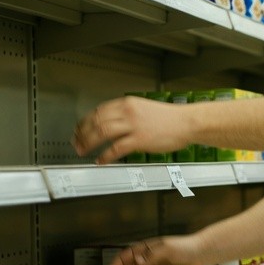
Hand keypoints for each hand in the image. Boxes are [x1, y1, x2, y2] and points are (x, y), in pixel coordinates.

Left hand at [72, 97, 191, 164]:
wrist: (187, 122)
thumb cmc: (170, 119)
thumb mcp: (144, 109)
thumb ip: (128, 115)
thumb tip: (113, 124)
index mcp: (127, 104)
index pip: (99, 111)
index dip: (85, 121)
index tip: (79, 130)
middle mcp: (127, 112)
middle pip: (96, 120)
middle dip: (82, 133)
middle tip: (76, 142)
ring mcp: (133, 125)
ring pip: (102, 132)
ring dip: (89, 143)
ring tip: (83, 151)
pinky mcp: (140, 139)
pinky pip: (116, 148)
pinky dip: (106, 155)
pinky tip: (101, 160)